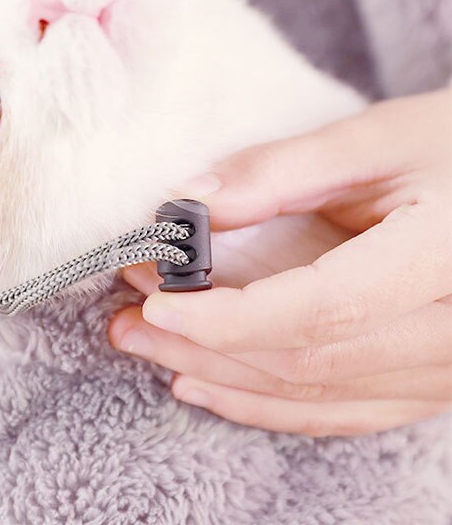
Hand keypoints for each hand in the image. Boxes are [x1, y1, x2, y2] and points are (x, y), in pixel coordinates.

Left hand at [110, 88, 451, 435]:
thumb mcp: (377, 139)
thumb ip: (280, 171)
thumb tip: (189, 203)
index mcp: (442, 262)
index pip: (319, 312)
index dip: (227, 317)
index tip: (154, 301)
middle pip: (306, 363)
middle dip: (204, 347)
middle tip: (128, 322)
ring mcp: (448, 369)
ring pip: (319, 397)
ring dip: (224, 378)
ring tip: (150, 350)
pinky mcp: (432, 378)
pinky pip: (344, 409)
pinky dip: (270, 404)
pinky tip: (210, 386)